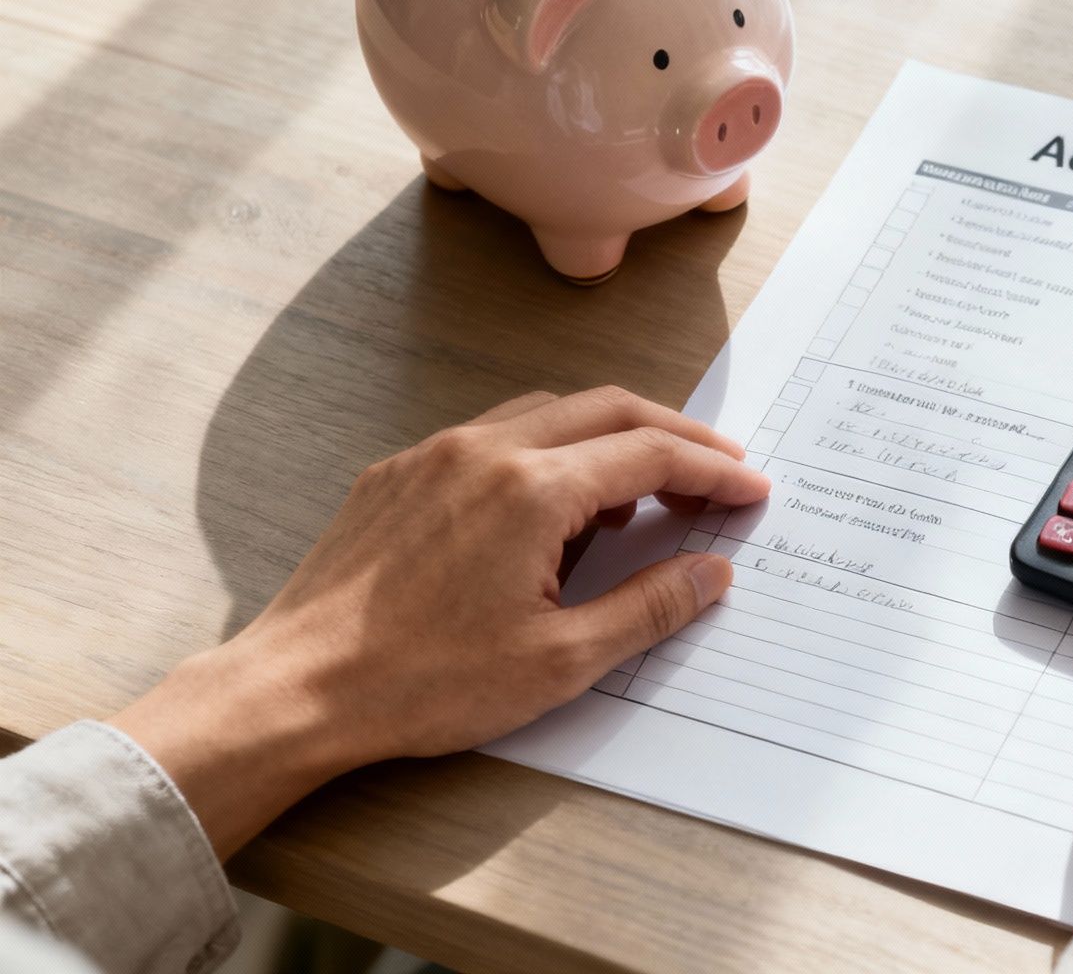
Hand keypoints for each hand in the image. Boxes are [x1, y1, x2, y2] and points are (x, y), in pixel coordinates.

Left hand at [110, 386, 770, 856]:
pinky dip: (547, 451)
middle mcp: (486, 451)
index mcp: (533, 491)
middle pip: (609, 409)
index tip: (751, 489)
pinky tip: (551, 507)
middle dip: (675, 436)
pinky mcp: (399, 472)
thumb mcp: (560, 661)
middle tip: (718, 471)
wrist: (297, 689)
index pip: (651, 454)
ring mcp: (436, 453)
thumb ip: (649, 608)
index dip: (713, 471)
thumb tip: (711, 574)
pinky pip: (493, 435)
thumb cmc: (422, 683)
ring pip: (549, 413)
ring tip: (641, 494)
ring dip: (609, 437)